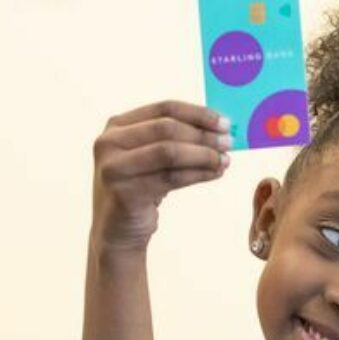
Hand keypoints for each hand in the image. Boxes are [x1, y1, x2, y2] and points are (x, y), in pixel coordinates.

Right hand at [90, 101, 231, 250]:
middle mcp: (109, 142)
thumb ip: (175, 138)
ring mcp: (114, 168)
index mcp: (117, 125)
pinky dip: (199, 174)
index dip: (198, 114)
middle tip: (229, 142)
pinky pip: (171, 178)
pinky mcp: (124, 192)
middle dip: (203, 135)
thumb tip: (219, 128)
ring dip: (204, 155)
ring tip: (225, 160)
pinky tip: (215, 174)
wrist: (117, 230)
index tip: (224, 122)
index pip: (164, 108)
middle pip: (167, 129)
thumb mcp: (149, 156)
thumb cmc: (140, 188)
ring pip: (170, 152)